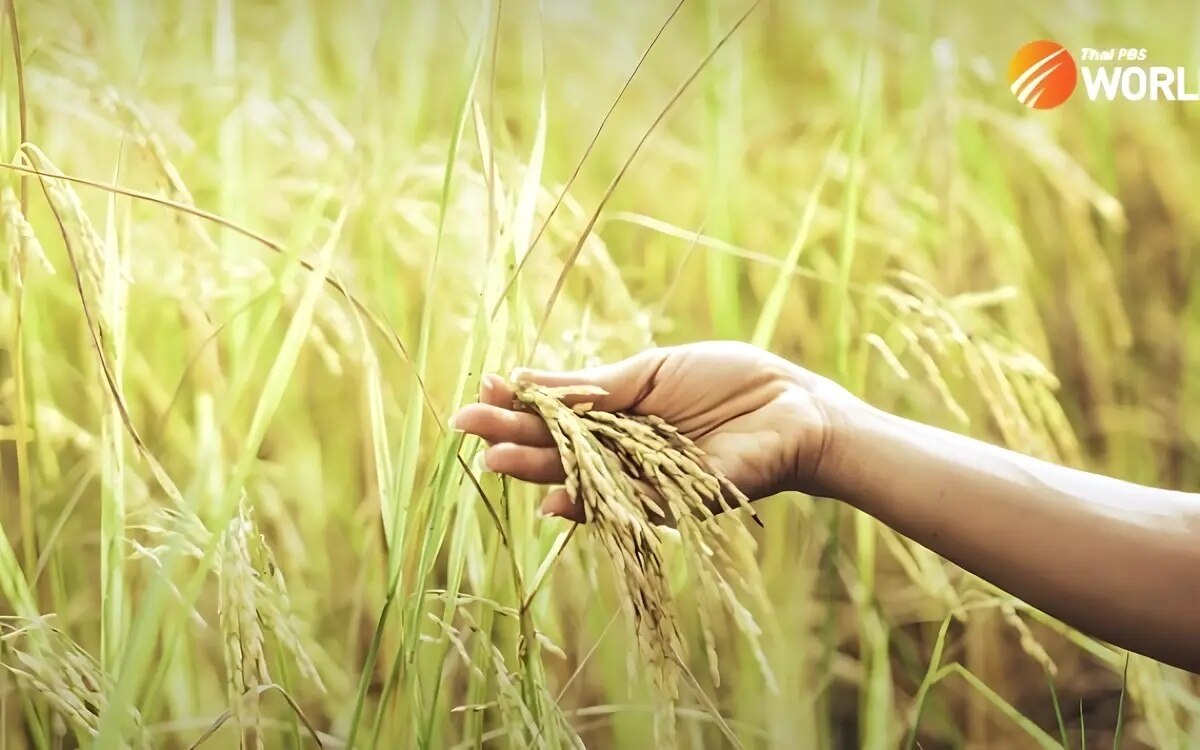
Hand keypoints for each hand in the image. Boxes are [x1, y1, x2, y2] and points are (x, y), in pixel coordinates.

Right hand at [452, 341, 849, 520]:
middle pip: (558, 447)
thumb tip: (528, 381)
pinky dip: (589, 502)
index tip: (480, 391)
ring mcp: (642, 479)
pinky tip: (552, 495)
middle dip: (512, 435)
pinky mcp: (671, 503)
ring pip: (581, 477)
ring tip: (495, 458)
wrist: (791, 406)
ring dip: (538, 469)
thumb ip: (594, 386)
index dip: (519, 404)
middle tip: (464, 426)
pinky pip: (624, 505)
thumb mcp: (649, 373)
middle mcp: (621, 451)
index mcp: (616, 415)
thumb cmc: (727, 380)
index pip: (555, 413)